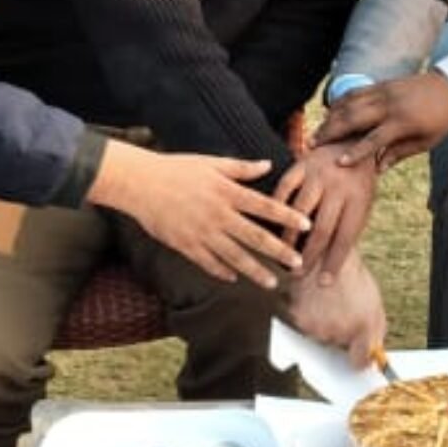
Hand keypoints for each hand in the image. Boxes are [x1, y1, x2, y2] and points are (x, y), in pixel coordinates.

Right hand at [88, 143, 311, 288]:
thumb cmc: (176, 168)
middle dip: (279, 251)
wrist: (140, 183)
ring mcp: (202, 232)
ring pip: (234, 256)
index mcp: (227, 192)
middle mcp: (218, 215)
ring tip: (272, 283)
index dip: (287, 216)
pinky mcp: (185, 245)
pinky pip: (207, 262)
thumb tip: (268, 164)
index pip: (265, 206)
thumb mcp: (211, 162)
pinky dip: (221, 272)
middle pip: (255, 236)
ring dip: (255, 271)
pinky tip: (234, 279)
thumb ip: (241, 167)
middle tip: (298, 264)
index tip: (307, 225)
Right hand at [273, 144, 376, 283]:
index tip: (323, 283)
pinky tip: (270, 226)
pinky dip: (276, 210)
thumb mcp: (363, 202)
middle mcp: (339, 187)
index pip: (346, 238)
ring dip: (289, 239)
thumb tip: (332, 264)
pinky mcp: (301, 165)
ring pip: (300, 213)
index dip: (334, 263)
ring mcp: (318, 175)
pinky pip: (284, 191)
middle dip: (309, 256)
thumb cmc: (358, 180)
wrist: (354, 137)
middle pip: (322, 230)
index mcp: (359, 199)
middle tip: (297, 275)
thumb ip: (349, 227)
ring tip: (281, 257)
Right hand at [285, 250, 386, 367]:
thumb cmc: (352, 275)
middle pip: (337, 347)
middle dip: (340, 333)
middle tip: (342, 310)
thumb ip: (375, 332)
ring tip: (328, 300)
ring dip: (322, 324)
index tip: (357, 357)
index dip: (358, 359)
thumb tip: (371, 353)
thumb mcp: (374, 302)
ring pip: (319, 336)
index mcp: (362, 329)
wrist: (327, 253)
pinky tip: (316, 298)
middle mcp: (338, 332)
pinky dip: (308, 315)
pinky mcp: (298, 318)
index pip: (359, 361)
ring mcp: (316, 327)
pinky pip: (304, 325)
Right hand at [311, 71, 447, 172]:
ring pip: (350, 103)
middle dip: (331, 132)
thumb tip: (377, 169)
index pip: (375, 139)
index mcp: (403, 122)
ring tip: (316, 132)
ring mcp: (383, 91)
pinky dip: (340, 102)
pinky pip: (355, 92)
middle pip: (354, 118)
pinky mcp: (381, 84)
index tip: (339, 163)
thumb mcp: (426, 142)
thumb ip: (400, 153)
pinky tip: (328, 113)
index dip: (356, 152)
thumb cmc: (441, 119)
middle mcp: (390, 104)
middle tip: (312, 145)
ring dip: (330, 118)